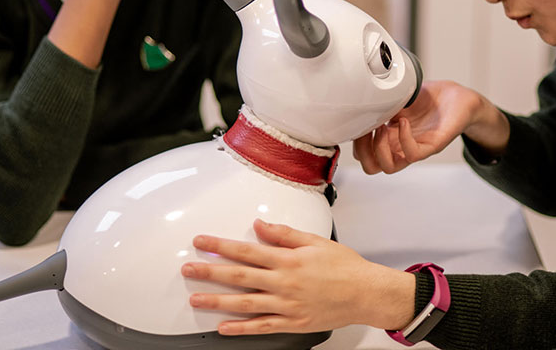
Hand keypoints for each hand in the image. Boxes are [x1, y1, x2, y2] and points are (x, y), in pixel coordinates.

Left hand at [181, 219, 414, 334]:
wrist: (366, 293)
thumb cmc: (344, 266)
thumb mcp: (316, 241)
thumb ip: (285, 234)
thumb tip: (260, 225)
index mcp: (288, 260)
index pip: (246, 250)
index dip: (220, 245)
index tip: (201, 242)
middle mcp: (284, 283)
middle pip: (239, 276)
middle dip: (210, 272)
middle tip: (188, 269)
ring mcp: (287, 305)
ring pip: (245, 303)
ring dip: (217, 301)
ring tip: (196, 298)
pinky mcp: (293, 323)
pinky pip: (262, 327)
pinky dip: (241, 329)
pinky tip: (223, 328)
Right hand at [353, 80, 508, 173]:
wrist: (456, 97)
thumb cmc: (429, 98)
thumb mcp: (397, 97)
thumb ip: (379, 101)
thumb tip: (360, 98)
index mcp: (389, 137)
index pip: (363, 156)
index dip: (356, 143)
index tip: (358, 122)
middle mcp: (399, 146)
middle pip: (372, 167)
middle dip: (363, 150)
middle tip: (368, 128)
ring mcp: (415, 148)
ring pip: (389, 167)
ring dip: (379, 147)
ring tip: (383, 126)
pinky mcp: (432, 145)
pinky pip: (413, 154)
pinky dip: (403, 139)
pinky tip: (404, 121)